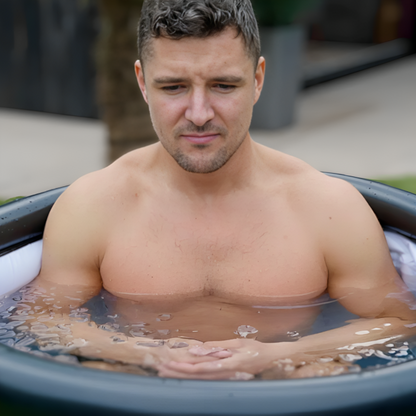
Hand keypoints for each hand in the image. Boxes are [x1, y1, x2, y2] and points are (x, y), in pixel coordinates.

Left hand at [157, 339, 290, 379]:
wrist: (273, 360)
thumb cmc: (256, 349)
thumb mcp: (238, 343)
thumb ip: (218, 347)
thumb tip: (198, 349)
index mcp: (227, 365)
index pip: (200, 369)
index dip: (183, 368)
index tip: (169, 365)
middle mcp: (224, 374)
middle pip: (196, 376)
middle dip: (177, 374)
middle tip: (160, 371)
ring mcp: (226, 378)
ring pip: (200, 380)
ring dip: (183, 377)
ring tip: (167, 374)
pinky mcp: (227, 378)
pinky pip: (208, 379)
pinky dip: (194, 377)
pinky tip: (185, 375)